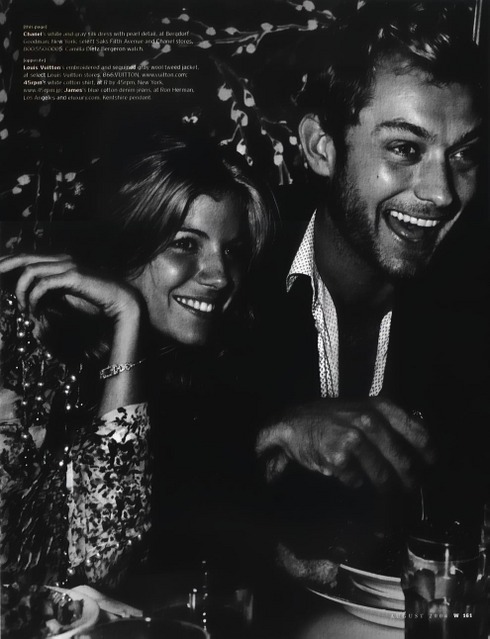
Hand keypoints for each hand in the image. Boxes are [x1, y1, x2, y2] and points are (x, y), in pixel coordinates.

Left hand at [0, 253, 141, 323]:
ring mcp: (68, 266)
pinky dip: (34, 299)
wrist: (122, 303)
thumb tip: (28, 296)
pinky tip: (35, 311)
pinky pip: (43, 285)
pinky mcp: (73, 277)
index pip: (27, 257)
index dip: (8, 262)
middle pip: (24, 257)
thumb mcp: (67, 297)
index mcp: (60, 261)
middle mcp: (62, 259)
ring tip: (22, 307)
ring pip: (30, 271)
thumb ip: (49, 292)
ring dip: (21, 291)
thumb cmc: (96, 302)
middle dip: (4, 267)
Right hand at [256, 397, 434, 492]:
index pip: (417, 432)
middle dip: (409, 480)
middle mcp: (370, 420)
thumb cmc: (332, 420)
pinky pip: (357, 480)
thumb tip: (418, 452)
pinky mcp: (339, 456)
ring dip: (387, 489)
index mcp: (380, 407)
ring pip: (383, 475)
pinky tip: (351, 479)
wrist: (294, 424)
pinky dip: (356, 483)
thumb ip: (388, 425)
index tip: (430, 466)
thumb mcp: (363, 411)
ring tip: (388, 495)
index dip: (427, 453)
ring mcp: (354, 437)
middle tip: (410, 489)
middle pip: (403, 460)